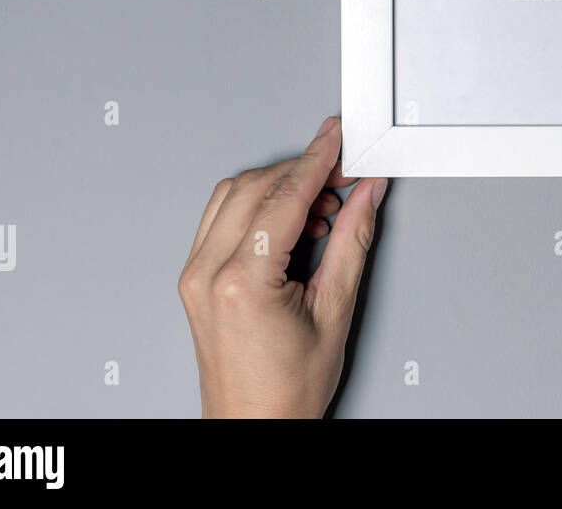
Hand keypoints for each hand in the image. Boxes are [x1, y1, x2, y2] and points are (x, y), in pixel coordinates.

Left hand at [177, 116, 387, 417]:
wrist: (252, 425)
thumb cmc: (286, 389)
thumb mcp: (335, 311)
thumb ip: (352, 241)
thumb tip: (366, 195)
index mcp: (242, 282)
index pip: (284, 197)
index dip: (317, 160)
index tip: (337, 137)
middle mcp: (208, 273)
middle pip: (256, 187)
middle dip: (303, 171)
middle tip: (344, 173)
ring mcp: (195, 275)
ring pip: (234, 196)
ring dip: (279, 187)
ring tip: (323, 206)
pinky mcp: (195, 279)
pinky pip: (222, 219)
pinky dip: (257, 207)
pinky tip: (290, 221)